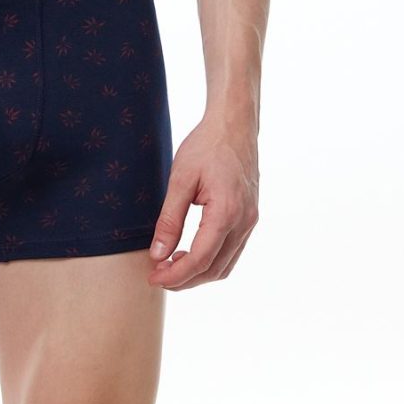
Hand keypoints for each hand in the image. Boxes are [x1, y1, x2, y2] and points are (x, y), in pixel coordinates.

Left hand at [146, 111, 259, 289]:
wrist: (234, 124)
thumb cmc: (206, 146)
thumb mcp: (181, 179)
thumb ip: (169, 219)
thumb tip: (158, 255)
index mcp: (227, 212)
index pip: (201, 259)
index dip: (176, 275)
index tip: (153, 278)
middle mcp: (244, 221)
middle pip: (215, 269)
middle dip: (185, 279)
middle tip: (157, 276)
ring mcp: (250, 220)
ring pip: (225, 265)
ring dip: (198, 273)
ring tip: (170, 267)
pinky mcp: (249, 217)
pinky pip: (232, 251)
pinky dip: (211, 261)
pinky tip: (189, 254)